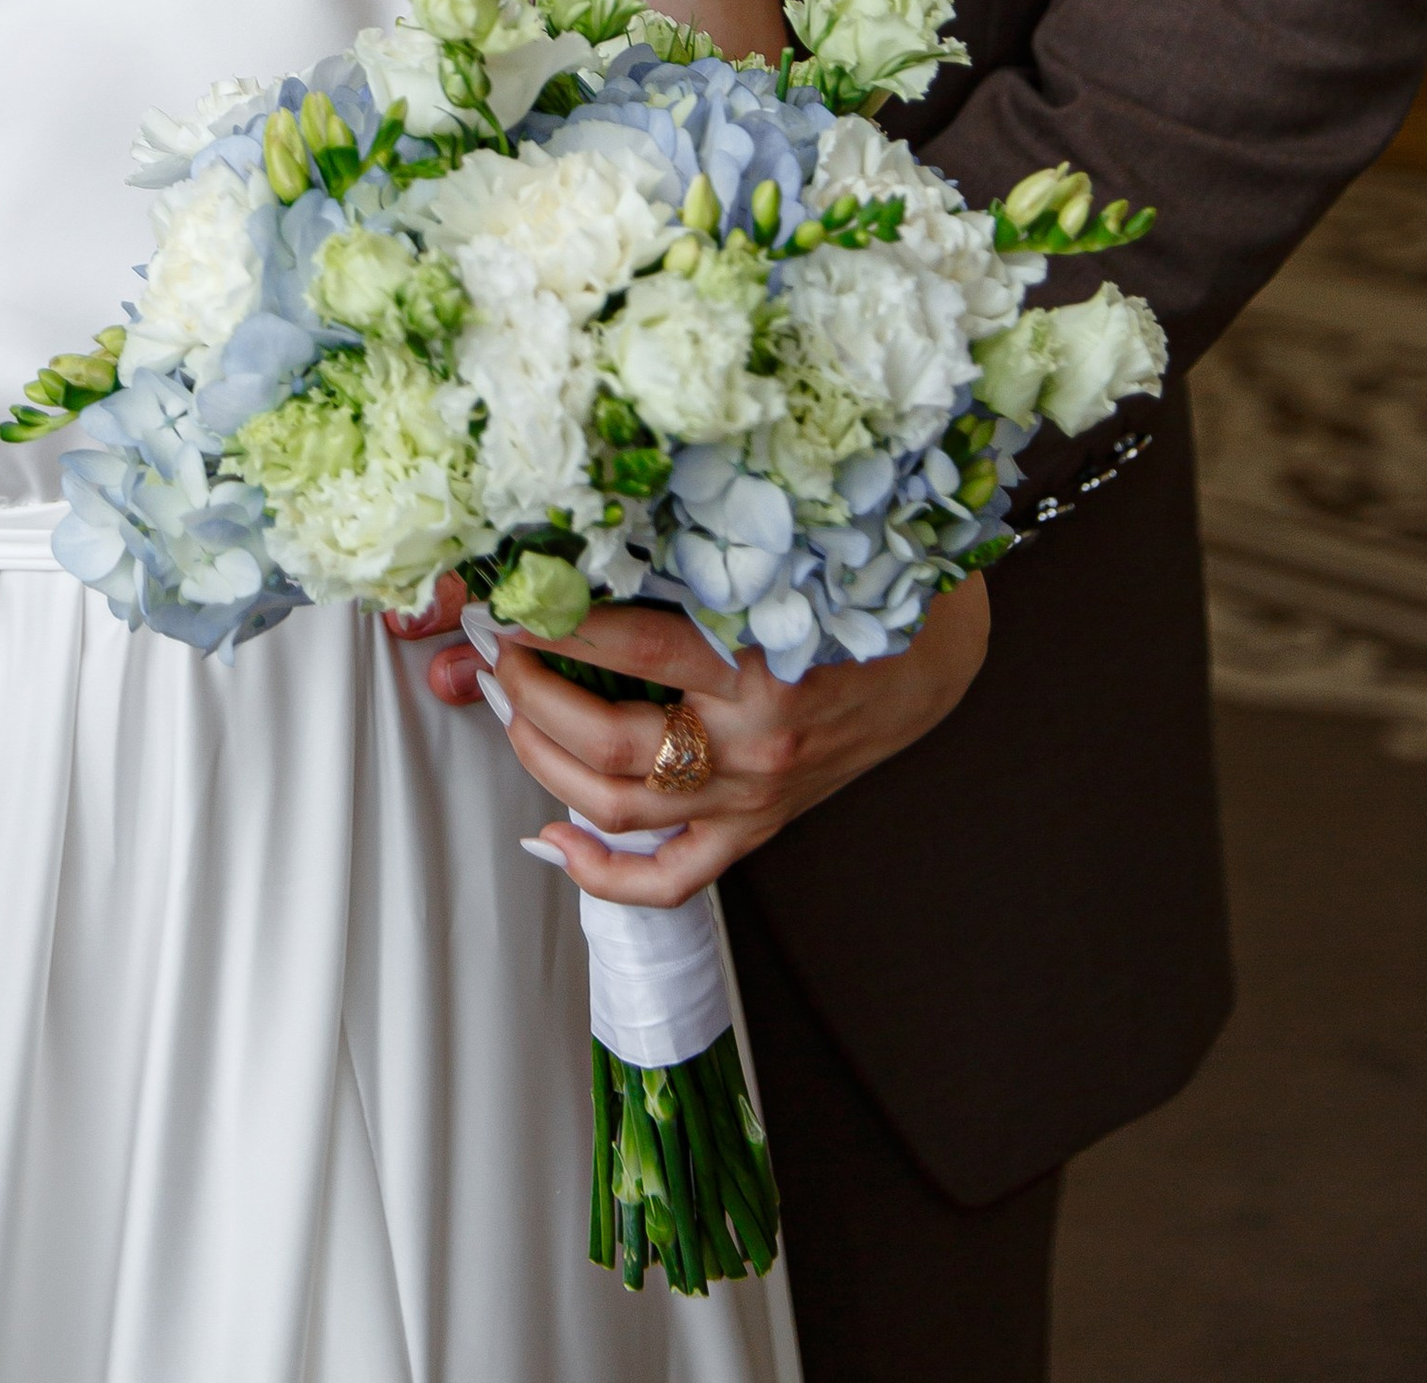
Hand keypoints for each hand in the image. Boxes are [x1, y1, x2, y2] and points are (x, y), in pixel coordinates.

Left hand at [413, 580, 990, 907]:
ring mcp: (753, 792)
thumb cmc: (851, 588)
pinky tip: (553, 840)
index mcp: (758, 655)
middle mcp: (752, 737)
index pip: (625, 642)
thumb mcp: (773, 557)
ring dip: (542, 758)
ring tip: (511, 708)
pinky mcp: (757, 825)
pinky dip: (602, 872)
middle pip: (605, 741)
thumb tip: (578, 548)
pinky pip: (672, 877)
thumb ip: (684, 552)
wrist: (931, 655)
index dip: (547, 619)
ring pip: (618, 806)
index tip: (502, 591)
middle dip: (528, 694)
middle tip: (494, 650)